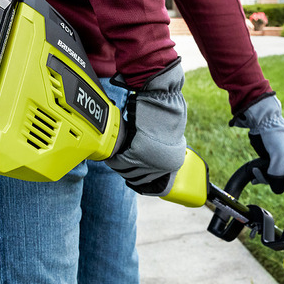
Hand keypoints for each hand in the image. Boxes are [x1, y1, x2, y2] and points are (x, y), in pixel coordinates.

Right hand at [106, 58, 186, 195]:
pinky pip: (120, 162)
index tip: (130, 176)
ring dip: (119, 166)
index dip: (138, 177)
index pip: (152, 181)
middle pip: (138, 177)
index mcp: (173, 163)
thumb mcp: (167, 137)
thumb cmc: (165, 115)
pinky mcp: (139, 155)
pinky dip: (113, 160)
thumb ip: (159, 151)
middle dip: (126, 171)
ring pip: (128, 172)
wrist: (163, 102)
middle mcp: (164, 166)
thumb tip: (148, 160)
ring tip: (114, 159)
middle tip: (118, 163)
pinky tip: (110, 156)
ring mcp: (152, 162)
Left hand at [231, 94, 283, 193]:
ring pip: (274, 176)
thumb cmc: (275, 134)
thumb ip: (280, 173)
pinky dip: (261, 174)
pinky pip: (267, 171)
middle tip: (261, 173)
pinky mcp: (271, 158)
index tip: (275, 180)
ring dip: (264, 177)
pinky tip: (255, 175)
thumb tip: (276, 187)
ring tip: (255, 171)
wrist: (262, 120)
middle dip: (271, 179)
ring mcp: (281, 159)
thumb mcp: (281, 155)